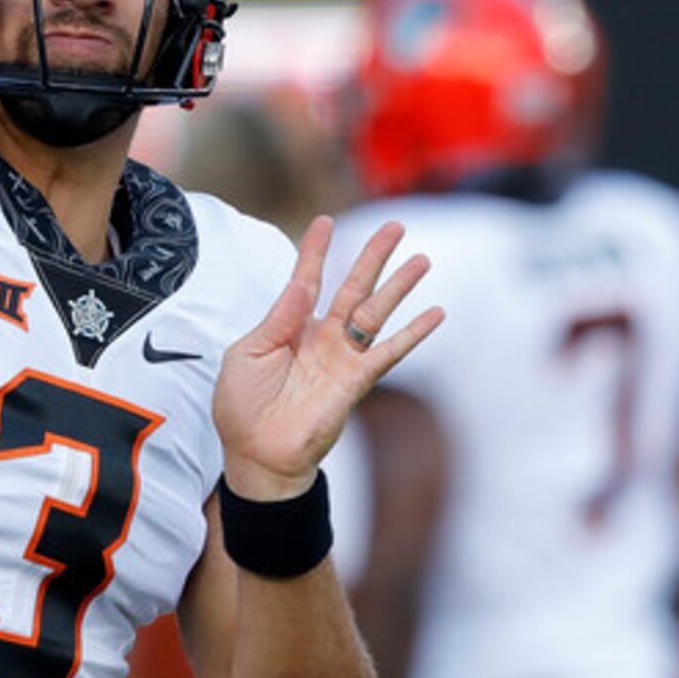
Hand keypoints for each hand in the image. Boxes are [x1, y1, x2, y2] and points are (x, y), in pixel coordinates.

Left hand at [214, 219, 442, 500]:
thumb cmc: (243, 408)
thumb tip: (301, 284)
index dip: (315, 252)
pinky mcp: (356, 381)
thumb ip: (279, 317)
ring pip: (376, 312)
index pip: (306, 280)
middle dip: (373, 257)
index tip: (325, 222)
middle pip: (353, 287)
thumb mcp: (248, 353)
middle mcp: (321, 338)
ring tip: (421, 259)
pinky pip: (389, 352)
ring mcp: (341, 358)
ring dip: (399, 286)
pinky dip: (413, 333)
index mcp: (290, 328)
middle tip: (395, 226)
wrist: (256, 455)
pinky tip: (435, 313)